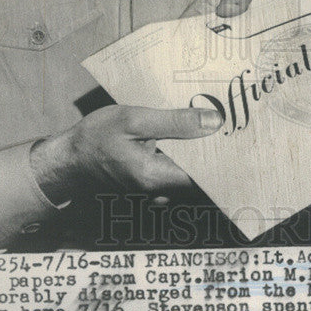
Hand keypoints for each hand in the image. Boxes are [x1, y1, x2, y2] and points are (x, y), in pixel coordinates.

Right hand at [30, 104, 221, 204]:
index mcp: (156, 177)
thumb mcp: (134, 119)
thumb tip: (213, 121)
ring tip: (217, 124)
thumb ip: (175, 122)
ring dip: (203, 153)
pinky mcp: (152, 185)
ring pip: (192, 174)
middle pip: (202, 175)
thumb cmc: (96, 137)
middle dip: (218, 152)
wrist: (68, 159)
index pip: (206, 174)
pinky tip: (192, 133)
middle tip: (234, 124)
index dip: (226, 156)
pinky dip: (188, 156)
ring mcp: (156, 192)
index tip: (242, 135)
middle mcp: (159, 192)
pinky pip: (179, 172)